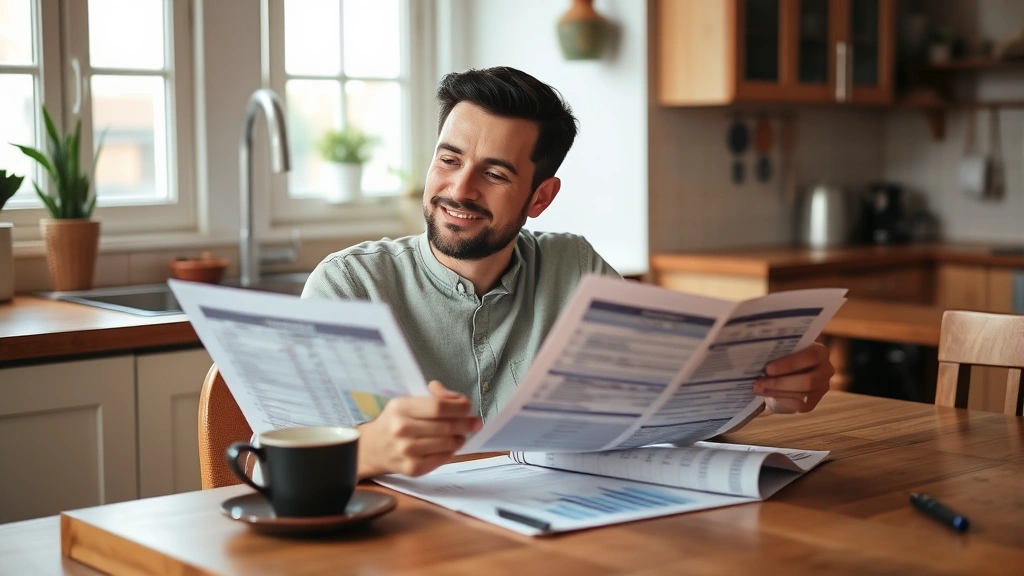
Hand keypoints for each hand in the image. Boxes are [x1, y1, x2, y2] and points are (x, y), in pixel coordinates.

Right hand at [357, 381, 481, 478]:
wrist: (371, 448)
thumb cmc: (395, 421)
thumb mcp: (407, 402)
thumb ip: (434, 397)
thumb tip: (458, 399)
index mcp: (401, 407)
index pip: (439, 406)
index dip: (459, 406)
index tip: (469, 407)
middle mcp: (402, 429)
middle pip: (446, 426)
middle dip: (466, 424)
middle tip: (475, 423)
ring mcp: (406, 451)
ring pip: (447, 444)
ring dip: (460, 438)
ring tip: (460, 435)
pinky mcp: (412, 468)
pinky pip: (442, 459)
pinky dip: (450, 452)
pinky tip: (448, 447)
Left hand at [753, 342, 833, 413]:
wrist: (794, 368)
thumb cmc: (787, 354)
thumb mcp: (787, 348)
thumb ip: (780, 351)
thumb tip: (760, 358)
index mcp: (821, 352)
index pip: (810, 357)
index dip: (789, 364)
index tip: (768, 369)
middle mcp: (826, 370)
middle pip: (808, 381)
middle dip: (780, 383)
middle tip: (759, 382)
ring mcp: (822, 387)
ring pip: (802, 395)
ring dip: (777, 392)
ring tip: (758, 388)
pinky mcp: (814, 402)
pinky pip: (800, 405)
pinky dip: (782, 400)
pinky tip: (768, 394)